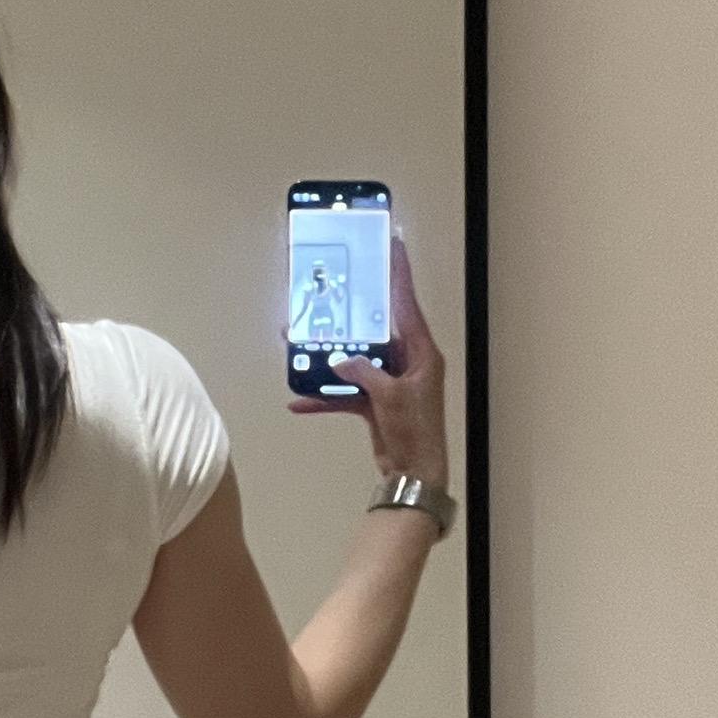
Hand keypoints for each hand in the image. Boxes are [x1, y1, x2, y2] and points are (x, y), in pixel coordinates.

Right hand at [289, 232, 447, 485]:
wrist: (414, 474)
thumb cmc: (414, 431)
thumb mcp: (389, 396)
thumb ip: (364, 371)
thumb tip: (339, 359)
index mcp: (420, 352)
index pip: (406, 303)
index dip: (398, 272)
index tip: (390, 243)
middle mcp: (406, 361)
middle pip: (372, 330)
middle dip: (346, 318)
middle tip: (325, 294)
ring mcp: (390, 381)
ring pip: (354, 360)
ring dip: (327, 358)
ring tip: (297, 344)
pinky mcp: (375, 402)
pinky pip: (346, 392)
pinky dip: (325, 396)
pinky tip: (298, 400)